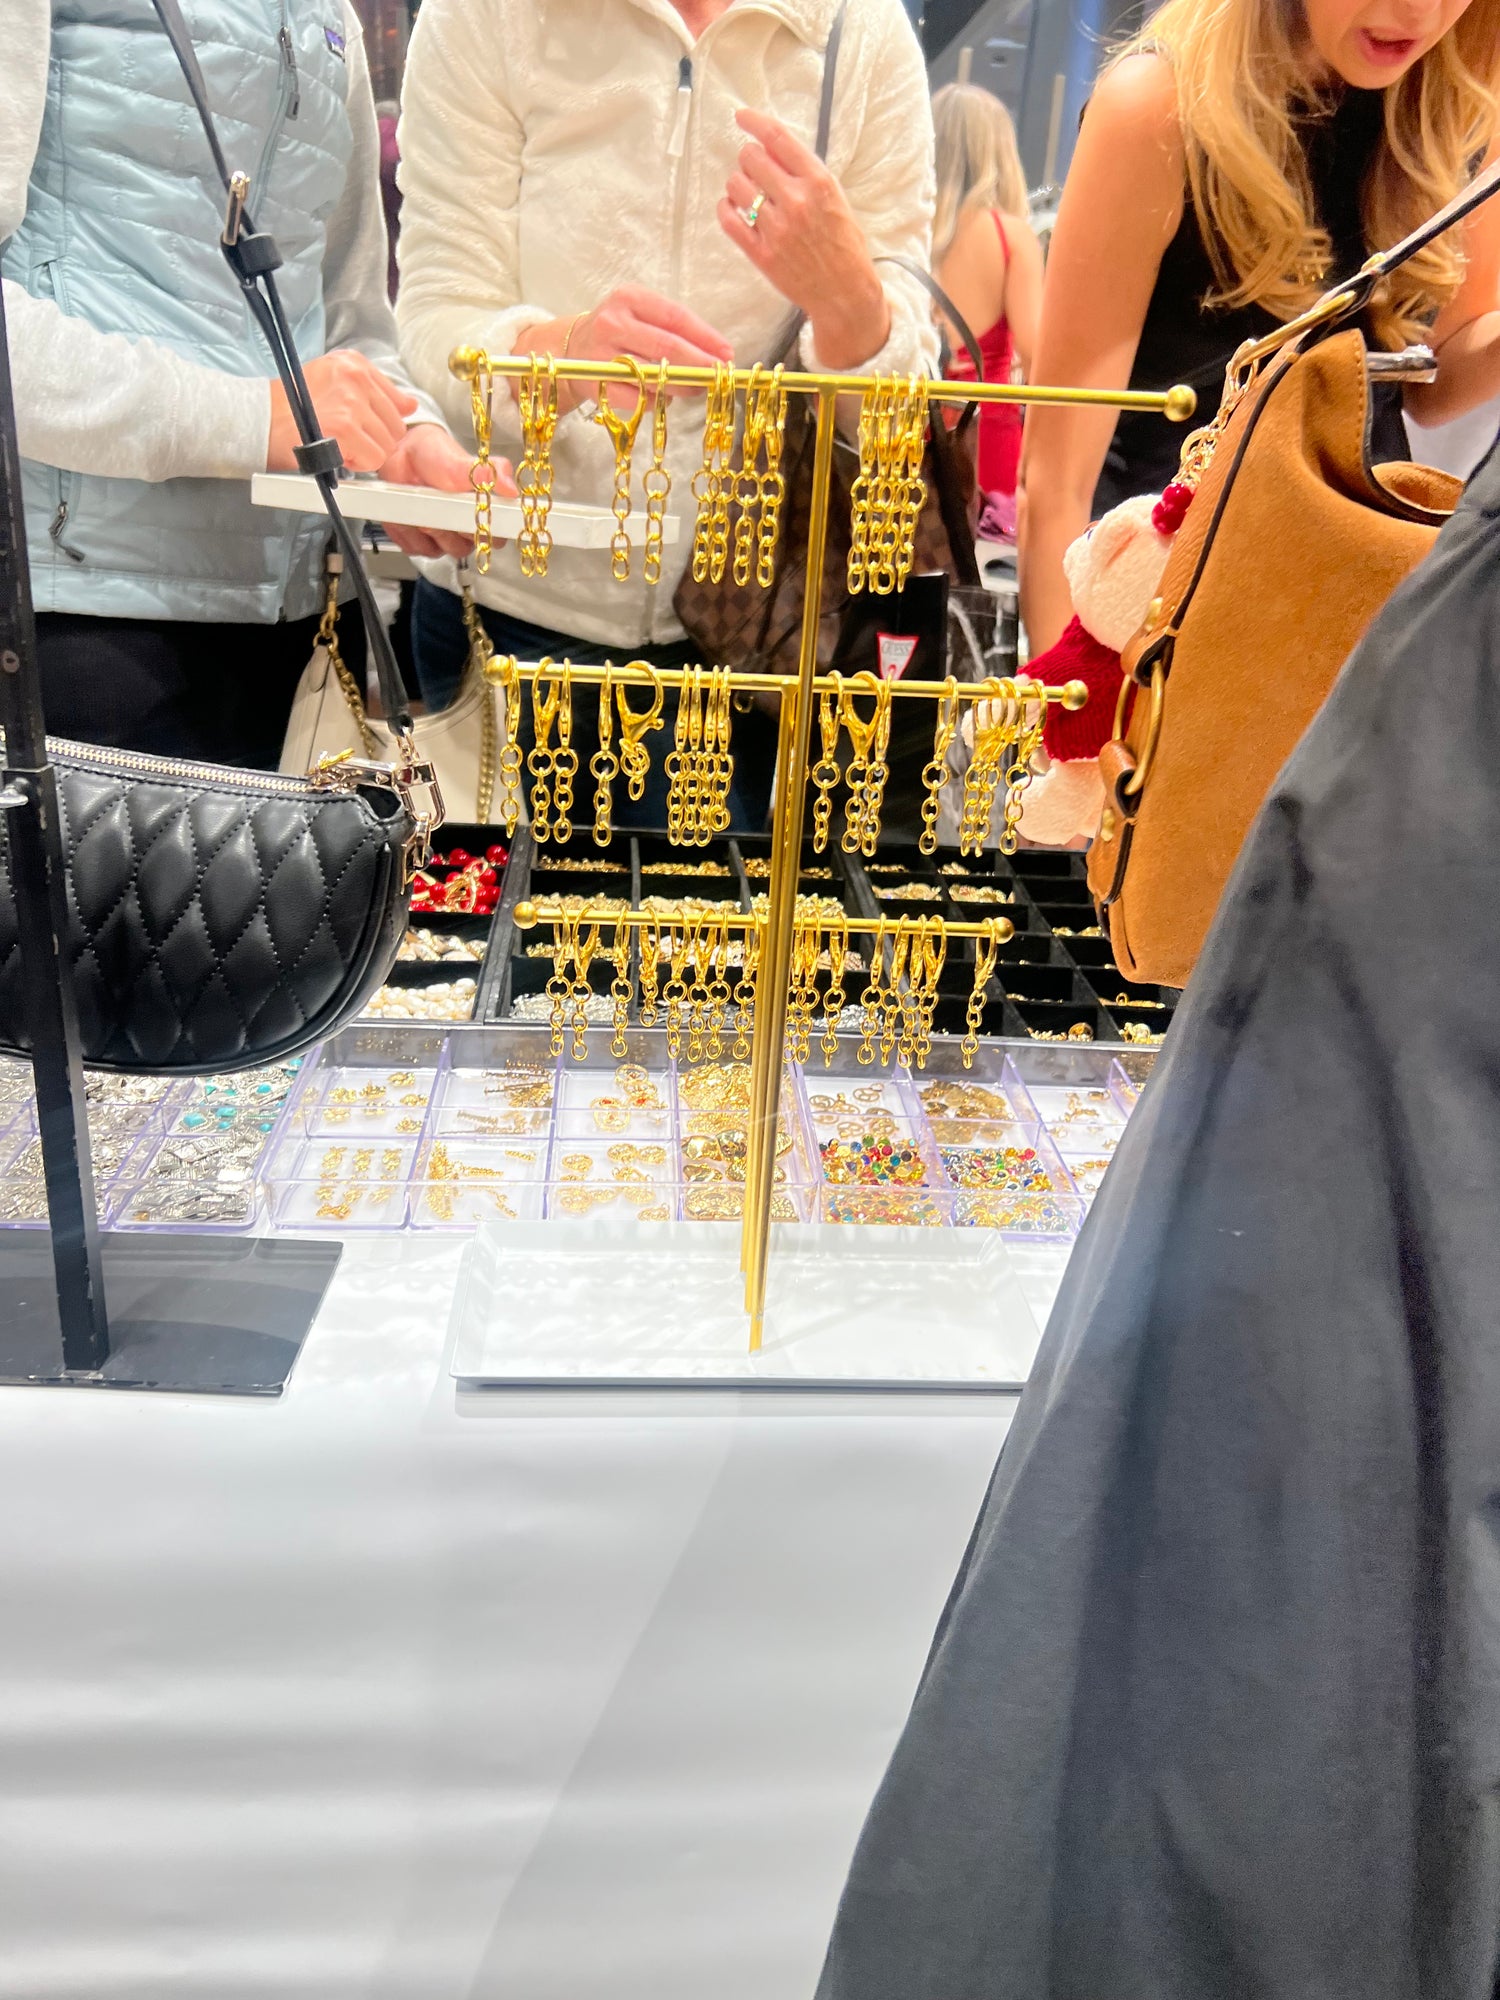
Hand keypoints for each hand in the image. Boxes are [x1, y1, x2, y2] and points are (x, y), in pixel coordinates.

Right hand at [267, 348, 416, 473]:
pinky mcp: (345, 428)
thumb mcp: (332, 383)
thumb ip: (373, 392)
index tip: (360, 426)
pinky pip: (373, 459)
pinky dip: (357, 464)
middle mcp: (354, 377)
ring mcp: (351, 402)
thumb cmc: (289, 408)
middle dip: (373, 439)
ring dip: (364, 452)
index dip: (379, 422)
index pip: (396, 400)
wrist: (256, 420)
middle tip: (343, 437)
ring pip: (386, 445)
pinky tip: (335, 452)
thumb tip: (410, 405)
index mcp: (352, 363)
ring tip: (336, 443)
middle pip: (395, 426)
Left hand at [377, 423, 513, 560]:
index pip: (495, 538)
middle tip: (438, 501)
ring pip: (440, 550)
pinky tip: (409, 511)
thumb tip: (511, 489)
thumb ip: (489, 473)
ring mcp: (442, 537)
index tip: (465, 515)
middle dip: (448, 525)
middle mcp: (465, 528)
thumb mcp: (463, 462)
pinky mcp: (419, 542)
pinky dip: (408, 531)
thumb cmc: (436, 455)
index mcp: (483, 512)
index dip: (481, 531)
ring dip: (427, 527)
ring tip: (422, 502)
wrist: (402, 452)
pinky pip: (417, 549)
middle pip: (464, 546)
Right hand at [514, 286, 733, 410]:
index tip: (727, 353)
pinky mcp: (596, 383)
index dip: (705, 337)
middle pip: (667, 347)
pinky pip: (638, 398)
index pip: (676, 317)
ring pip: (654, 375)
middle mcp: (612, 322)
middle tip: (720, 375)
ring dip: (683, 386)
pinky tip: (666, 397)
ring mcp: (601, 355)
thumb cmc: (617, 332)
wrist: (568, 349)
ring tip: (699, 388)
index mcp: (629, 298)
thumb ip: (674, 328)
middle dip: (699, 364)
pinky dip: (658, 400)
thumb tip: (716, 353)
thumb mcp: (640, 315)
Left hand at [719, 109, 889, 371]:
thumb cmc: (842, 242)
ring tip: (750, 194)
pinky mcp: (762, 254)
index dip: (754, 121)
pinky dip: (726, 209)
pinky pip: (728, 220)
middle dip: (749, 158)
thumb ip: (804, 172)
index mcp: (818, 182)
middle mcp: (796, 202)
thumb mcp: (834, 198)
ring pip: (736, 186)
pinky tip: (734, 209)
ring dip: (738, 184)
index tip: (741, 116)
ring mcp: (777, 229)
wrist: (845, 292)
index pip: (777, 138)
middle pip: (750, 158)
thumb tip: (770, 146)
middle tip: (755, 169)